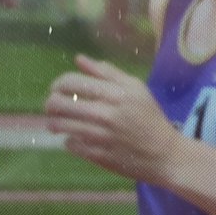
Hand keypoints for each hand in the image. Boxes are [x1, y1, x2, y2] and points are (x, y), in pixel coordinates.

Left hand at [45, 54, 181, 184]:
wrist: (163, 154)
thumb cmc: (150, 117)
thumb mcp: (136, 89)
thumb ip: (107, 73)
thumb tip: (79, 59)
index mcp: (115, 93)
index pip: (70, 82)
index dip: (58, 83)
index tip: (59, 88)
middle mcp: (105, 114)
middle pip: (57, 103)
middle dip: (51, 103)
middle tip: (56, 106)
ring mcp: (99, 136)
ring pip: (58, 125)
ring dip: (56, 122)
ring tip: (63, 122)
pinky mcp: (96, 155)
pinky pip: (69, 144)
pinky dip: (70, 140)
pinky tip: (80, 138)